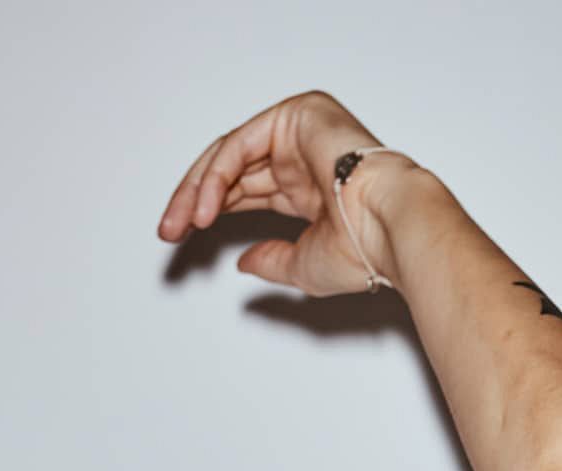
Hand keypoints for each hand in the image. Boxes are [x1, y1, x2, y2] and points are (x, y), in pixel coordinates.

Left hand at [157, 90, 417, 294]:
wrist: (391, 229)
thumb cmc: (366, 250)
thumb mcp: (303, 264)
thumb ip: (270, 260)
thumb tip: (243, 262)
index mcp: (307, 187)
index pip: (245, 190)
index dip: (211, 212)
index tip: (183, 239)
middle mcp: (300, 156)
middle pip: (230, 170)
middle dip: (194, 201)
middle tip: (170, 232)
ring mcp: (297, 131)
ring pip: (229, 154)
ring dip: (198, 190)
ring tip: (182, 223)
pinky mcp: (296, 114)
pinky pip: (240, 144)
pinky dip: (217, 176)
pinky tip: (206, 208)